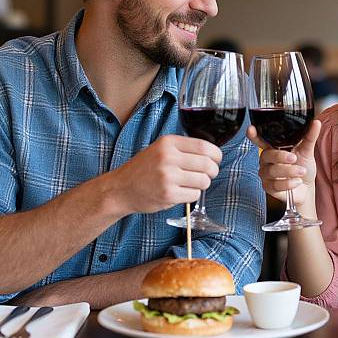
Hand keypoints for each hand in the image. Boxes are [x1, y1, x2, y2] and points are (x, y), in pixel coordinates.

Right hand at [107, 135, 221, 215]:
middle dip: (213, 171)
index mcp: (168, 143)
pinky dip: (192, 195)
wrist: (121, 188)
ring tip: (191, 183)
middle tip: (208, 174)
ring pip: (203, 181)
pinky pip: (194, 195)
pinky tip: (181, 192)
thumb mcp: (160, 149)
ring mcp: (168, 176)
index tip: (216, 159)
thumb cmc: (144, 169)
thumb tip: (212, 153)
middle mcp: (168, 157)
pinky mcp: (168, 194)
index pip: (204, 146)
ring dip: (202, 184)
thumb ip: (183, 148)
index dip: (216, 155)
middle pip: (207, 164)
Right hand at [247, 120, 320, 206]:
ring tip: (301, 171)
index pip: (260, 139)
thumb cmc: (303, 166)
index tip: (251, 129)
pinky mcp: (269, 187)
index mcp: (273, 147)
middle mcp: (267, 160)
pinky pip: (275, 185)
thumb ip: (309, 136)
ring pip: (271, 171)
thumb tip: (316, 122)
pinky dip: (288, 183)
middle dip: (280, 156)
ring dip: (288, 171)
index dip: (254, 135)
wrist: (306, 187)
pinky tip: (297, 182)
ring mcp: (266, 174)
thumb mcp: (307, 150)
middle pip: (266, 155)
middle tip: (294, 158)